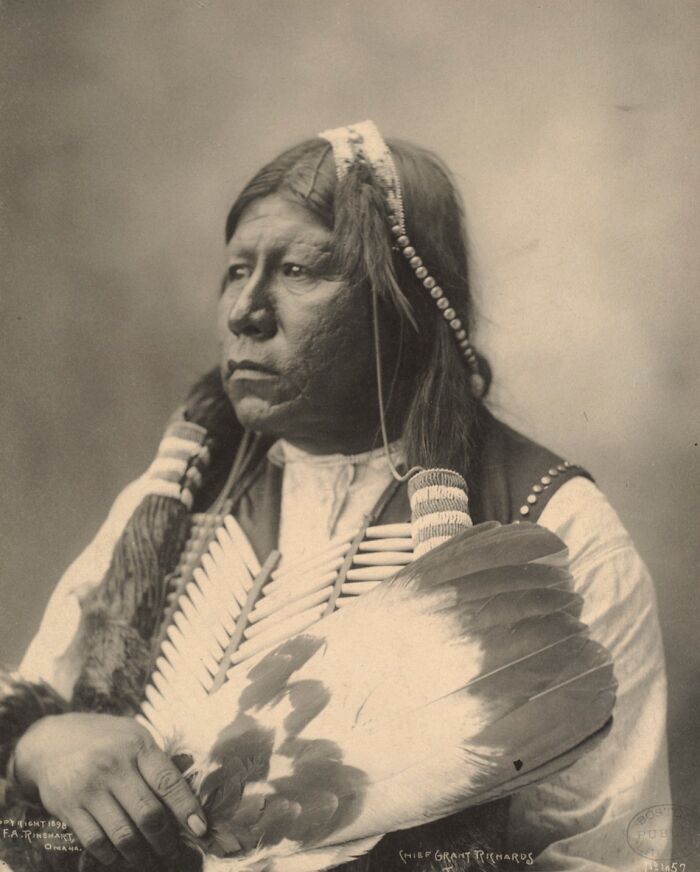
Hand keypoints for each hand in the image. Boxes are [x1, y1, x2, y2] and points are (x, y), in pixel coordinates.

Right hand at [14, 712, 206, 867]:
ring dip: (141, 854)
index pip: (168, 781)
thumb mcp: (135, 738)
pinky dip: (113, 856)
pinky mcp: (69, 807)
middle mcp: (113, 765)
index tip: (200, 828)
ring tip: (149, 857)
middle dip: (165, 839)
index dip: (186, 808)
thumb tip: (188, 796)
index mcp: (137, 746)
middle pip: (148, 814)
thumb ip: (158, 764)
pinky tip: (121, 855)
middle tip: (172, 849)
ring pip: (123, 834)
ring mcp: (89, 788)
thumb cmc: (106, 740)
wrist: (52, 740)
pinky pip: (96, 843)